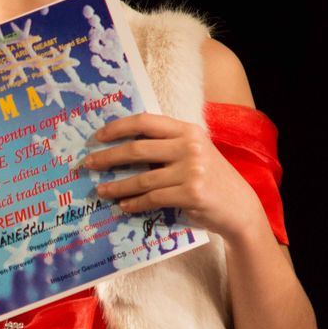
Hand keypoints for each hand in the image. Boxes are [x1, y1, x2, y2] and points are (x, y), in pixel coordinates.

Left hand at [82, 112, 263, 240]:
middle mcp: (190, 146)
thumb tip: (122, 148)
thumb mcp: (193, 153)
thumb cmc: (210, 179)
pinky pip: (153, 198)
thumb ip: (167, 147)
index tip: (98, 136)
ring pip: (142, 178)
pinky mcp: (191, 193)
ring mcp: (192, 170)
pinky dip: (134, 203)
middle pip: (138, 149)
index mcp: (188, 130)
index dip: (118, 127)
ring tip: (101, 190)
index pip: (146, 121)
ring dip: (117, 186)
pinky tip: (123, 206)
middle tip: (88, 164)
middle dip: (108, 157)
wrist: (239, 207)